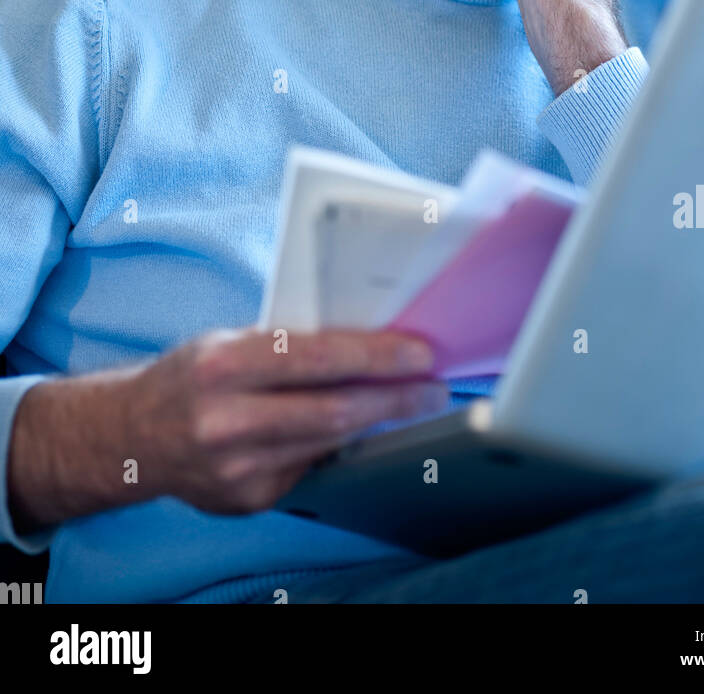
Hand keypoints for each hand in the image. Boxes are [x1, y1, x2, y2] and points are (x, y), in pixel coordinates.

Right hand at [7, 327, 446, 529]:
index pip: (317, 358)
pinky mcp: (246, 500)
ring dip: (377, 421)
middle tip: (434, 386)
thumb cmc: (192, 373)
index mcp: (223, 365)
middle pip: (333, 411)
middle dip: (394, 398)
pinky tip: (353, 431)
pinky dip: (336, 446)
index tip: (419, 353)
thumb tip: (366, 340)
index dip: (375, 357)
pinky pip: (309, 468)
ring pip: (328, 443)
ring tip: (412, 403)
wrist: (131, 435)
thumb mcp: (229, 340)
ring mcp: (236, 468)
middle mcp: (227, 420)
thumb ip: (288, 344)